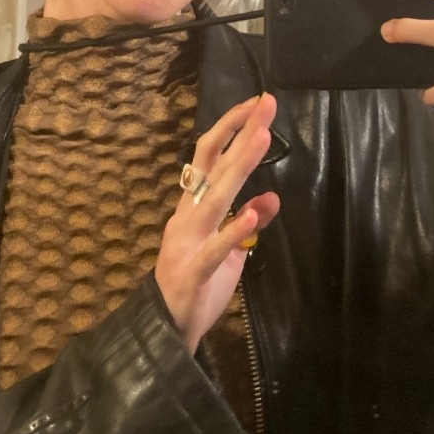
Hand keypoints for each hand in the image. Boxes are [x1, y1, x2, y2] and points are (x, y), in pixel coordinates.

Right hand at [154, 94, 280, 352]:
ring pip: (215, 197)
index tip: (257, 103)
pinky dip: (234, 230)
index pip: (209, 156)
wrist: (163, 330)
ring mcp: (188, 241)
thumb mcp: (228, 252)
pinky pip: (215, 249)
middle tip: (266, 103)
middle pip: (214, 166)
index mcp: (192, 207)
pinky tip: (253, 213)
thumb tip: (271, 198)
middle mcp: (187, 216)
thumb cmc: (195, 286)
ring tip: (262, 138)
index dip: (232, 128)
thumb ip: (246, 225)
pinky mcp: (194, 271)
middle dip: (242, 133)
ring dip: (239, 166)